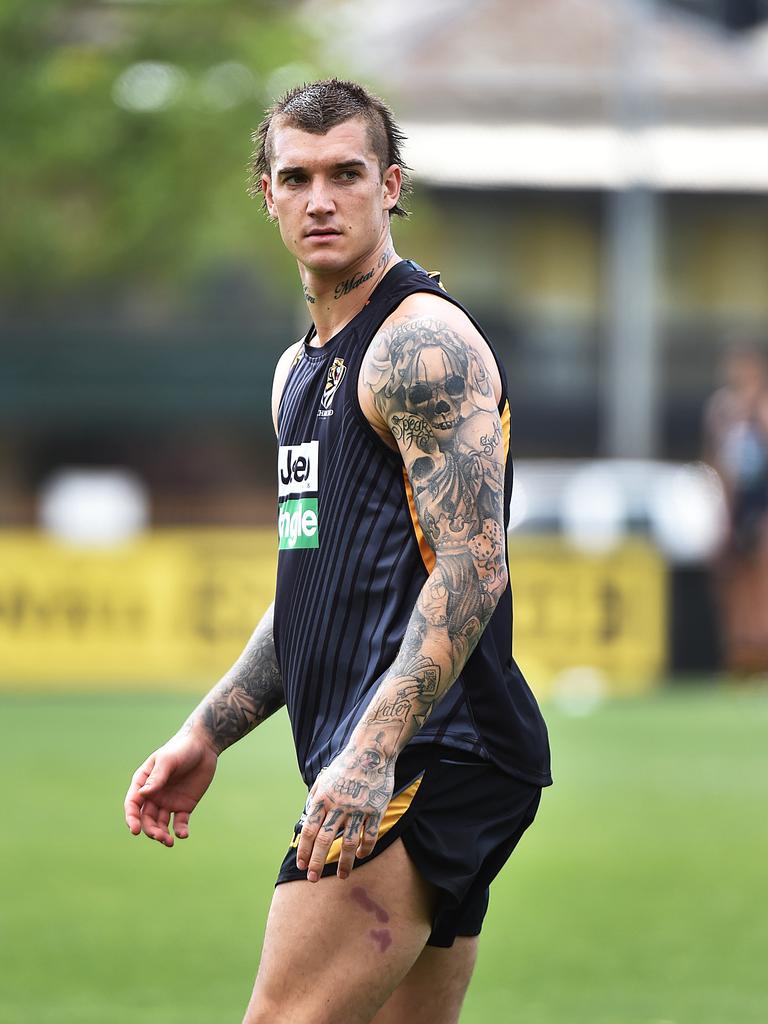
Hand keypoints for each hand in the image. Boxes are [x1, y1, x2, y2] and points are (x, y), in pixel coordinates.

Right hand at [123, 727, 217, 846]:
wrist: (204, 746)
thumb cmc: (181, 749)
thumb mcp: (168, 760)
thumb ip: (157, 777)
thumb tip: (142, 794)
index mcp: (143, 782)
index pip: (133, 804)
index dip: (131, 818)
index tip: (135, 830)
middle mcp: (153, 795)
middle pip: (146, 818)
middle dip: (150, 830)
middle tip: (160, 837)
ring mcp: (168, 802)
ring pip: (160, 824)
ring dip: (162, 834)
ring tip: (170, 841)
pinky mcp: (184, 806)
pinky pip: (179, 823)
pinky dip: (179, 831)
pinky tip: (183, 834)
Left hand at [296, 744, 394, 881]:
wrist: (371, 751)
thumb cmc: (346, 764)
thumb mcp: (324, 777)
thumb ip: (314, 797)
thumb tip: (305, 819)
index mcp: (322, 797)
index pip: (309, 830)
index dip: (304, 850)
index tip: (302, 866)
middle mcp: (338, 805)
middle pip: (324, 840)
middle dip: (317, 863)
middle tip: (313, 879)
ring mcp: (358, 808)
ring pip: (348, 843)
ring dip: (344, 863)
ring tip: (342, 876)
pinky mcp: (376, 809)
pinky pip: (369, 835)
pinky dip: (365, 849)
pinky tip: (360, 856)